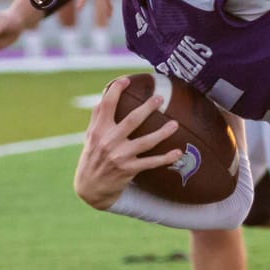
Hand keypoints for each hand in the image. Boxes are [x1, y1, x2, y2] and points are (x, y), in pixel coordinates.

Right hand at [73, 76, 181, 209]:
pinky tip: (178, 152)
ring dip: (162, 133)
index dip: (116, 91)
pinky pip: (151, 162)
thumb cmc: (92, 157)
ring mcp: (120, 156)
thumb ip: (98, 117)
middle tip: (159, 98)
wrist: (90, 188)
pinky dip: (165, 158)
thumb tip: (106, 93)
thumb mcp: (90, 137)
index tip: (126, 80)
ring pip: (145, 142)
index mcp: (99, 130)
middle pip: (131, 121)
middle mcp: (109, 142)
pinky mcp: (129, 170)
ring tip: (175, 124)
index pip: (106, 106)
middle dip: (147, 108)